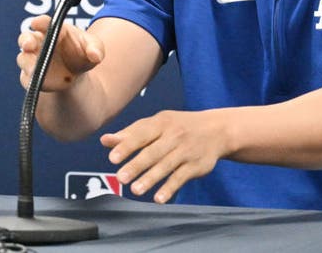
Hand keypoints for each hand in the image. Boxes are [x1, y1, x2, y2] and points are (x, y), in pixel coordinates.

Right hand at [16, 15, 103, 91]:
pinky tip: (36, 80)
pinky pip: (26, 77)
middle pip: (26, 38)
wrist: (76, 75)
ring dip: (27, 62)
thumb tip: (95, 55)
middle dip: (25, 40)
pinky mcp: (31, 76)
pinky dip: (29, 78)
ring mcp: (33, 59)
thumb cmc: (81, 53)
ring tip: (34, 68)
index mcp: (54, 30)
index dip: (39, 22)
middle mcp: (39, 43)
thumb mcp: (94, 47)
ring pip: (23, 58)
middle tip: (28, 45)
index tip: (37, 23)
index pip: (44, 22)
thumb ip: (96, 48)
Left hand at [100, 110, 227, 203]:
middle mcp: (173, 136)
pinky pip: (181, 177)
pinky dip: (170, 188)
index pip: (141, 135)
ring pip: (166, 166)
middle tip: (120, 178)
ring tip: (135, 190)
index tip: (112, 158)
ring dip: (150, 179)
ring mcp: (186, 151)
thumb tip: (104, 140)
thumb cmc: (178, 126)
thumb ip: (131, 133)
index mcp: (160, 123)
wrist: (216, 130)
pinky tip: (159, 198)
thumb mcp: (156, 124)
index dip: (127, 146)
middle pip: (152, 152)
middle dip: (136, 165)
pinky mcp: (196, 166)